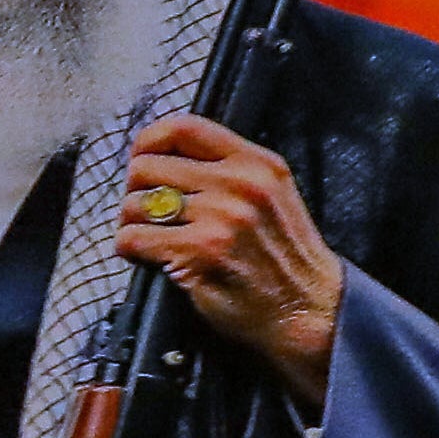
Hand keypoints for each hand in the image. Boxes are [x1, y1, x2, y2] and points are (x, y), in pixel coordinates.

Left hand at [117, 113, 346, 412]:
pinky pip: (134, 239)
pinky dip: (129, 250)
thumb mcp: (273, 195)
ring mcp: (220, 218)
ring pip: (134, 204)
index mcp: (256, 163)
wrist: (309, 310)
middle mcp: (239, 184)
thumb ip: (230, 170)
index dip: (149, 140)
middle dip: (135, 190)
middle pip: (148, 166)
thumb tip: (168, 156)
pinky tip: (146, 258)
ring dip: (130, 223)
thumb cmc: (286, 258)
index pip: (184, 127)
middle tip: (144, 212)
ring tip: (147, 238)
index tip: (140, 158)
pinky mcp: (200, 253)